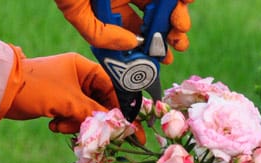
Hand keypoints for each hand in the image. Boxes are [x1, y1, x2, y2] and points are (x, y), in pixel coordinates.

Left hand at [0, 39, 117, 133]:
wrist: (1, 93)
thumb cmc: (36, 88)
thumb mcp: (68, 101)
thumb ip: (94, 113)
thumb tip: (117, 126)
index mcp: (84, 67)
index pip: (113, 88)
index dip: (122, 109)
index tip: (132, 128)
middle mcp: (78, 77)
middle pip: (100, 103)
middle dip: (95, 120)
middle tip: (97, 136)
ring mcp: (68, 91)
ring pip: (86, 114)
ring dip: (76, 124)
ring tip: (61, 125)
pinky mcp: (58, 104)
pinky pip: (73, 118)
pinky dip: (66, 124)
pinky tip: (53, 125)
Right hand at [54, 0, 192, 63]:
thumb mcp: (76, 13)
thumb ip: (101, 35)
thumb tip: (132, 45)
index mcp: (110, 10)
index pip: (135, 32)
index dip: (151, 47)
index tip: (164, 59)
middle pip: (155, 18)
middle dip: (170, 33)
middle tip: (177, 41)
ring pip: (165, 3)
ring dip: (178, 14)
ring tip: (181, 22)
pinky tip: (184, 1)